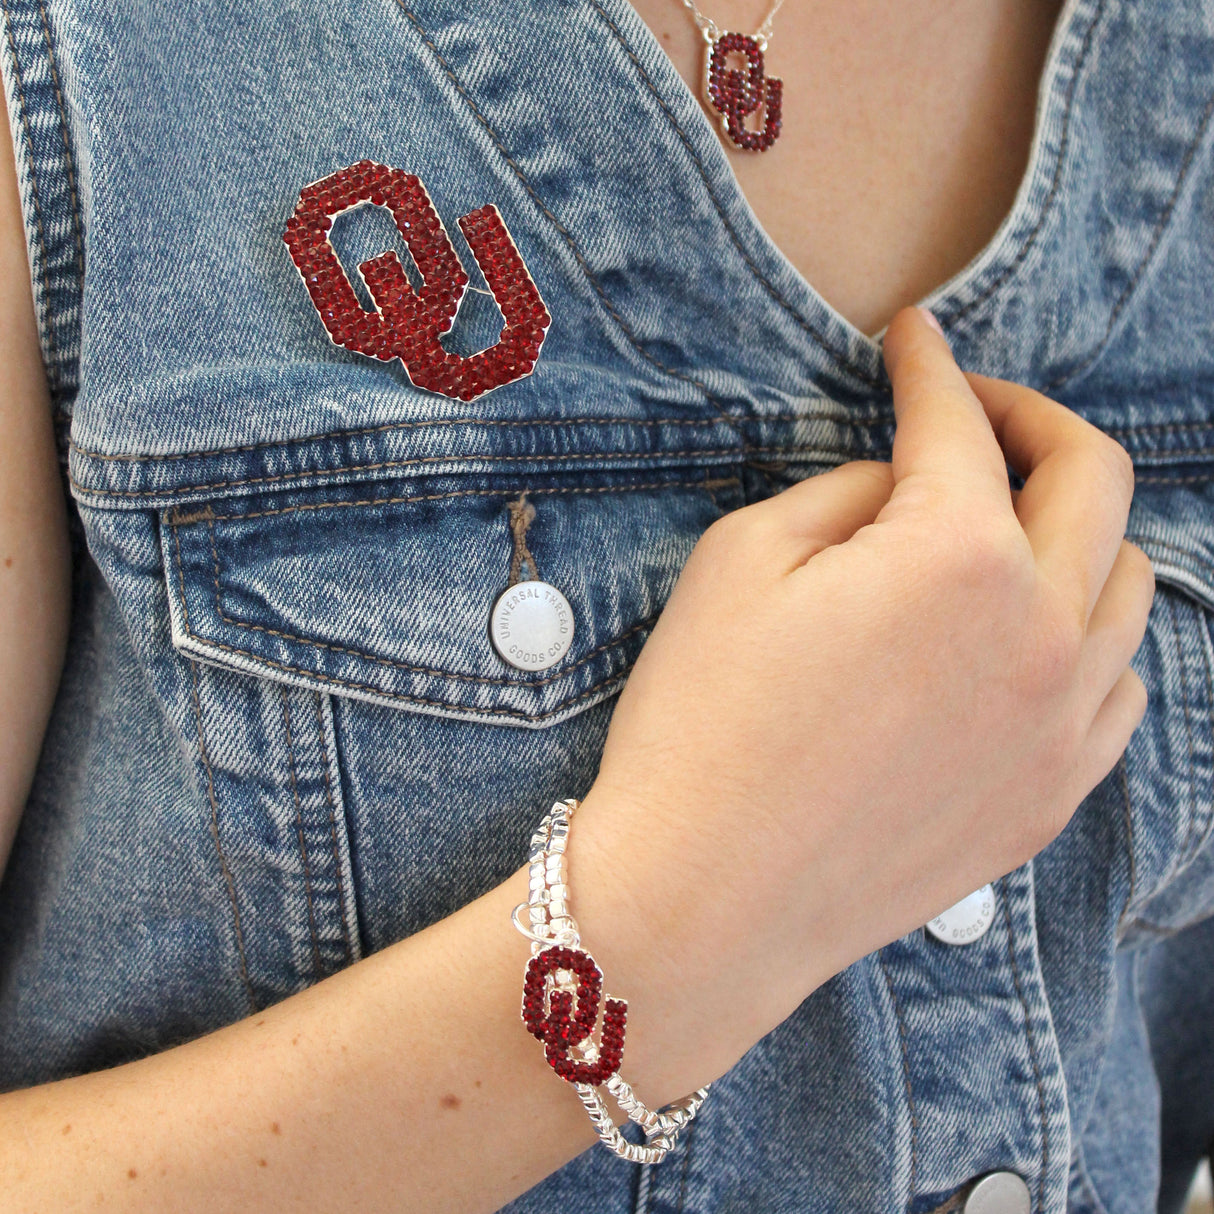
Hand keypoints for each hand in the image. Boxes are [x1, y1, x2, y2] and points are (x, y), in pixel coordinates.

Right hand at [571, 305, 1154, 1096]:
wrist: (704, 898)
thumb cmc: (702, 724)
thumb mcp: (742, 562)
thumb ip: (846, 495)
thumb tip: (902, 487)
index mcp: (957, 555)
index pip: (959, 425)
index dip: (930, 365)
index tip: (915, 338)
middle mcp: (1042, 631)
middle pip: (1092, 480)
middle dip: (1033, 418)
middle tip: (977, 408)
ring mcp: (1061, 725)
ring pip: (1128, 586)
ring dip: (1077, 528)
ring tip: (1015, 522)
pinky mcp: (1050, 798)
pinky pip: (1119, 691)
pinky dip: (1090, 637)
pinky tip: (1038, 635)